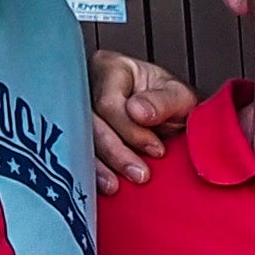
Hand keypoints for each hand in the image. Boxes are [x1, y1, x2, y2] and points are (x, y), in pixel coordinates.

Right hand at [89, 50, 193, 188]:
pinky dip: (91, 172)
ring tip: (116, 186)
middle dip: (115, 152)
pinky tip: (102, 185)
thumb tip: (137, 112)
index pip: (108, 102)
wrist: (169, 120)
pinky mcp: (76, 135)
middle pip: (90, 122)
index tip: (156, 149)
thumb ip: (162, 102)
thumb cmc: (171, 102)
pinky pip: (77, 155)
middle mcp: (87, 86)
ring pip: (79, 140)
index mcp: (111, 68)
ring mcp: (77, 111)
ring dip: (100, 167)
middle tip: (140, 174)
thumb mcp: (179, 96)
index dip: (130, 130)